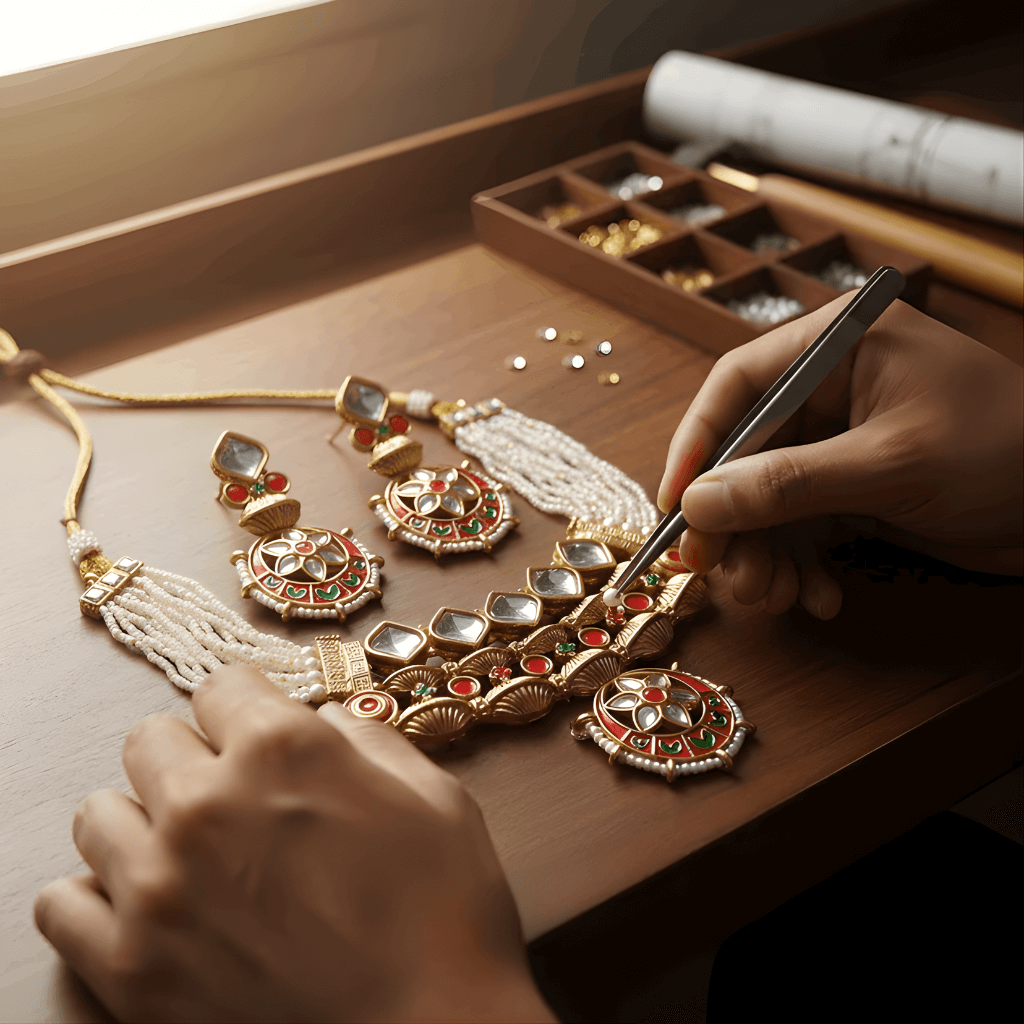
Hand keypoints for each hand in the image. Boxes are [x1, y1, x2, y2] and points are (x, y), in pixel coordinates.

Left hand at [35, 666, 554, 1022]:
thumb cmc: (445, 919)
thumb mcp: (434, 797)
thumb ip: (364, 739)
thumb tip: (320, 723)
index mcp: (282, 750)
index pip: (220, 685)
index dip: (248, 709)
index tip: (257, 733)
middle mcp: (206, 804)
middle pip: (151, 739)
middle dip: (194, 758)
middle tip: (234, 799)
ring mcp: (158, 888)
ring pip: (99, 813)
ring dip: (143, 822)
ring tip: (190, 855)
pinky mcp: (130, 969)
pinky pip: (61, 904)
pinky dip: (98, 896)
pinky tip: (150, 905)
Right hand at [657, 296, 1023, 618]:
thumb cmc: (1007, 450)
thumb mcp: (891, 465)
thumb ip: (789, 483)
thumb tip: (699, 502)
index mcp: (838, 348)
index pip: (738, 384)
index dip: (697, 445)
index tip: (676, 506)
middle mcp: (831, 391)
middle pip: (744, 451)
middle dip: (731, 519)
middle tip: (720, 572)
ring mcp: (840, 443)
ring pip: (766, 498)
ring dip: (763, 553)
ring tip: (775, 596)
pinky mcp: (854, 488)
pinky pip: (801, 527)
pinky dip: (800, 565)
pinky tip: (820, 596)